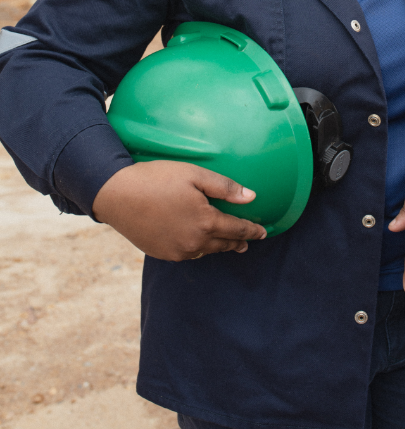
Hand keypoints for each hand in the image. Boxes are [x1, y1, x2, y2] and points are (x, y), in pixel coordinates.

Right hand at [92, 160, 266, 259]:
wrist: (117, 195)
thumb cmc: (157, 179)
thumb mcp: (194, 175)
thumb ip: (224, 187)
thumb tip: (251, 198)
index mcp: (206, 222)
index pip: (237, 229)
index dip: (252, 230)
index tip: (263, 232)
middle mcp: (194, 241)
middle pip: (224, 244)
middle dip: (238, 242)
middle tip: (248, 241)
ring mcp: (177, 251)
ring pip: (206, 251)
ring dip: (219, 246)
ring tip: (227, 244)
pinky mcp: (162, 253)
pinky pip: (187, 253)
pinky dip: (198, 248)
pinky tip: (199, 243)